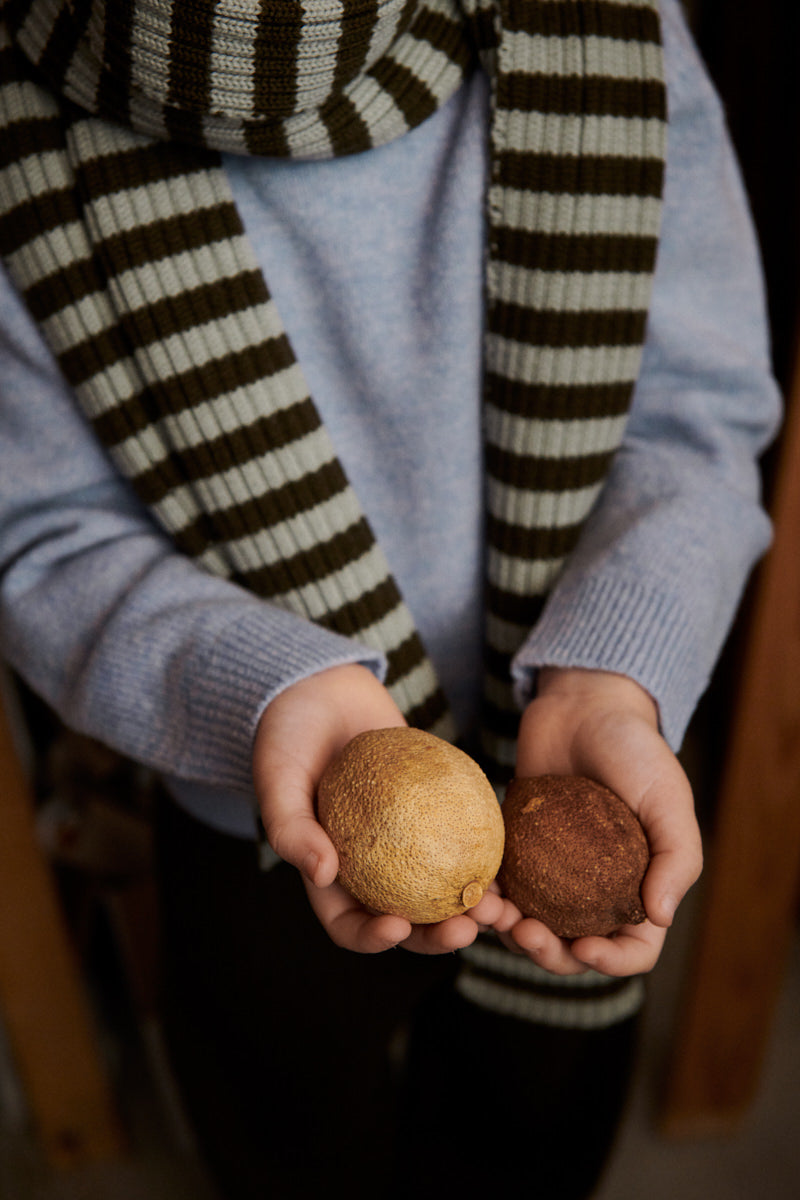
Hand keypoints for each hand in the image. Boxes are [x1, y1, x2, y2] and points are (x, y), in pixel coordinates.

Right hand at [252, 664, 512, 953]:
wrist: (320, 690)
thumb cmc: (287, 736)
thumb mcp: (277, 778)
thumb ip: (290, 827)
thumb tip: (322, 873)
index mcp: (328, 875)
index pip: (349, 924)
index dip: (373, 937)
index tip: (398, 928)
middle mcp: (370, 865)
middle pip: (407, 917)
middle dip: (438, 936)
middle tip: (467, 929)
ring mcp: (405, 839)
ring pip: (441, 885)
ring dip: (470, 903)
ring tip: (497, 906)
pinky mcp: (432, 809)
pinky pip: (460, 836)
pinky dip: (482, 851)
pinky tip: (505, 854)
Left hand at [503, 667, 702, 977]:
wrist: (584, 707)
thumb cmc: (636, 751)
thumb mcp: (669, 799)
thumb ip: (676, 858)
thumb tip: (659, 918)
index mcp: (641, 889)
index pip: (634, 949)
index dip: (612, 962)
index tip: (584, 947)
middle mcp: (597, 891)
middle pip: (573, 949)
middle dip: (547, 954)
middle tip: (525, 932)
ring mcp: (554, 874)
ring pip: (530, 924)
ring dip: (508, 932)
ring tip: (489, 913)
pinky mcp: (517, 851)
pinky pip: (500, 887)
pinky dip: (486, 897)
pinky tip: (472, 891)